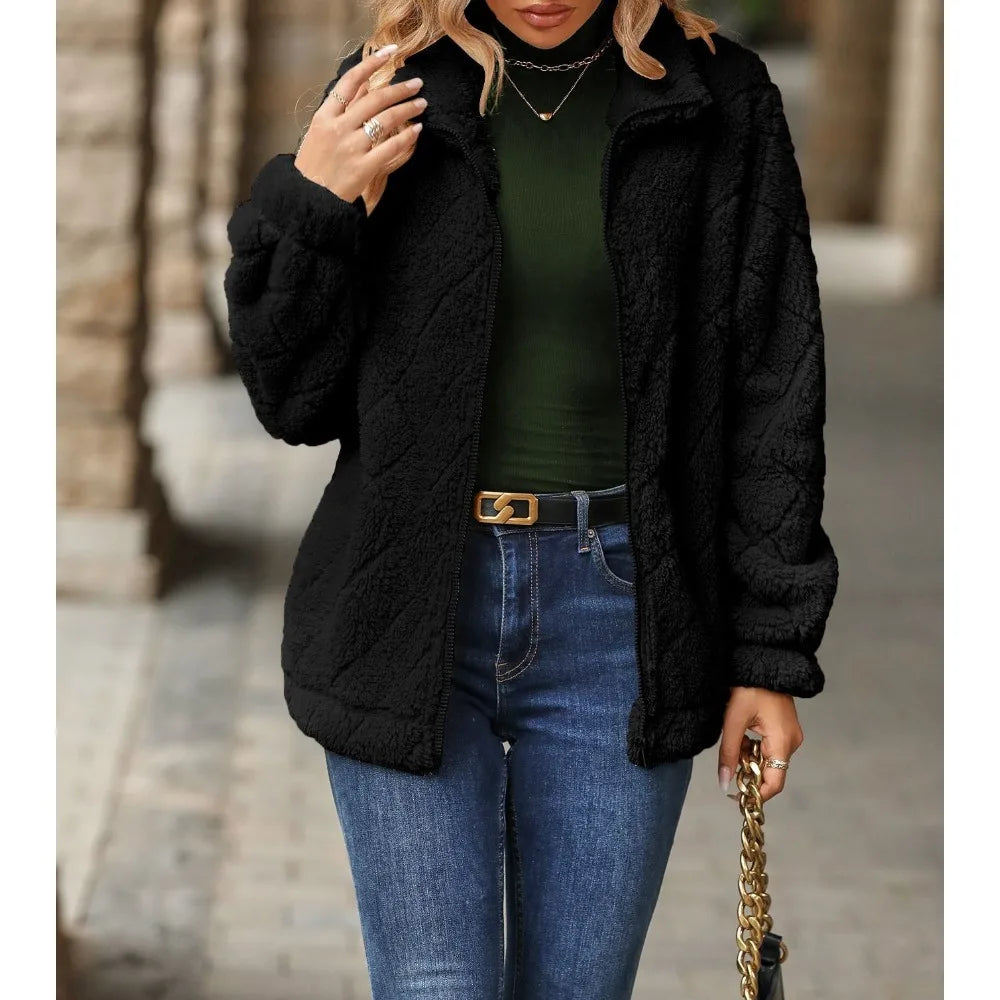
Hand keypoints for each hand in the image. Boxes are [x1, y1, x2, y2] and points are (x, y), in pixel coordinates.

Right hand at [294, 44, 426, 205]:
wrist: (308, 199)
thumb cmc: (315, 166)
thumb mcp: (319, 132)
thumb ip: (339, 110)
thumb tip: (362, 87)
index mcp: (324, 116)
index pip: (350, 81)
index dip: (371, 64)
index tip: (390, 54)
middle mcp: (338, 128)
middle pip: (374, 99)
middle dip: (400, 89)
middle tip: (417, 84)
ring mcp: (350, 148)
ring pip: (385, 120)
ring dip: (407, 109)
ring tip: (421, 104)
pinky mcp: (362, 168)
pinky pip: (390, 148)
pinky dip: (406, 137)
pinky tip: (417, 130)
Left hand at [717, 687, 802, 802]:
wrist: (761, 661)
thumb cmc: (748, 687)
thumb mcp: (733, 721)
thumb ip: (728, 754)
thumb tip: (724, 783)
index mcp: (783, 742)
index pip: (775, 783)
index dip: (757, 793)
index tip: (737, 796)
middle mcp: (792, 742)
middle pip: (770, 771)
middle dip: (748, 770)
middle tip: (728, 759)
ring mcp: (790, 735)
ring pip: (767, 759)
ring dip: (748, 757)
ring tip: (733, 739)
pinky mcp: (784, 728)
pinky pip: (769, 747)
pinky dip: (753, 747)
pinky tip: (741, 734)